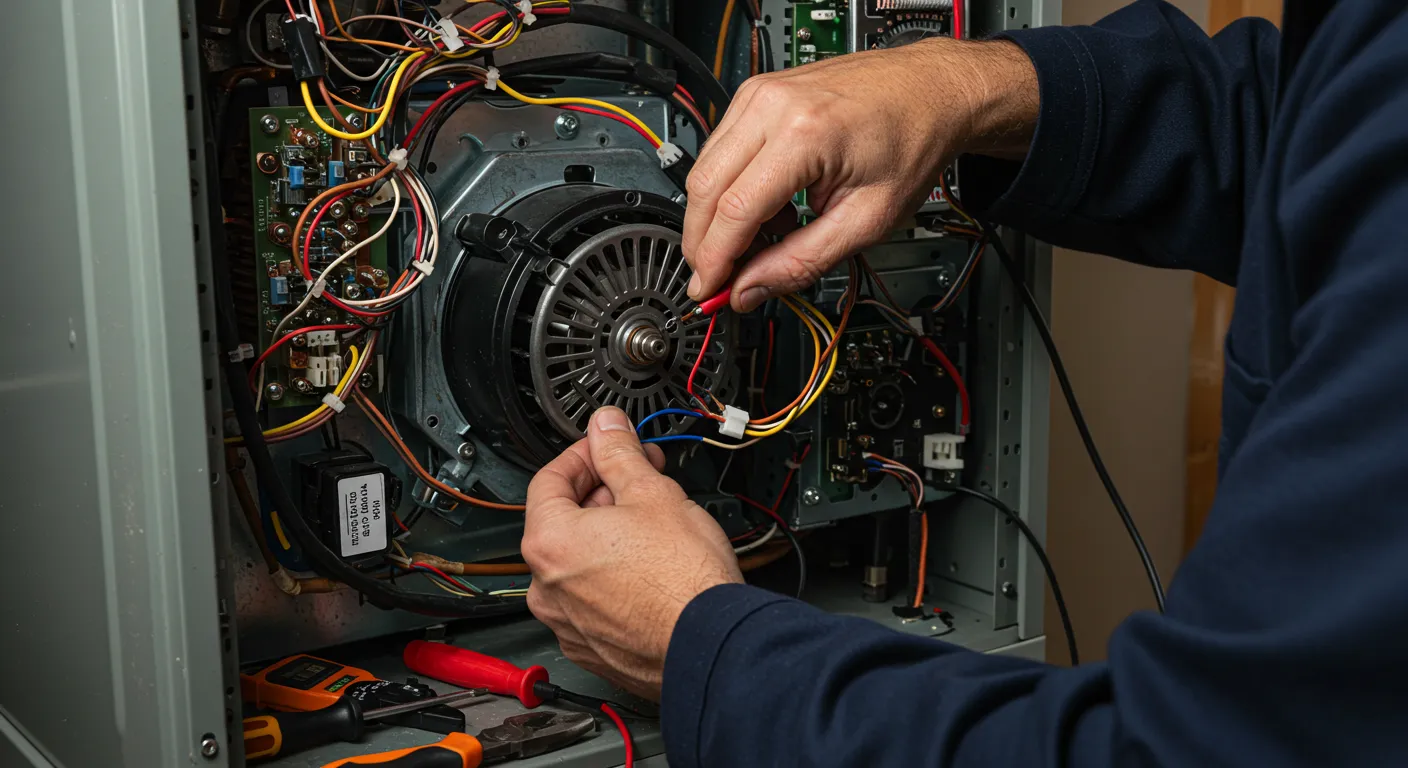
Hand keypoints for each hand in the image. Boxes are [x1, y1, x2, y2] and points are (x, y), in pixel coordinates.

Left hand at [521, 406, 742, 699]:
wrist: (712, 646)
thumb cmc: (684, 580)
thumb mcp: (653, 493)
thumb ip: (620, 453)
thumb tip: (607, 427)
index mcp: (550, 542)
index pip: (548, 479)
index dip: (584, 455)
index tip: (608, 447)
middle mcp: (547, 588)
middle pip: (563, 521)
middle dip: (602, 494)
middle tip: (640, 480)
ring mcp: (567, 623)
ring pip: (579, 564)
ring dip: (608, 537)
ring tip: (652, 526)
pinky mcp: (592, 649)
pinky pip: (593, 601)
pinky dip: (613, 580)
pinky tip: (650, 570)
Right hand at [682, 38, 1037, 311]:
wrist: (929, 91)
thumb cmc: (911, 142)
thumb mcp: (866, 221)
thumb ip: (801, 262)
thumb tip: (751, 289)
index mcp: (804, 134)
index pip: (734, 210)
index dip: (714, 260)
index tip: (710, 290)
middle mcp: (772, 105)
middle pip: (705, 187)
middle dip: (704, 243)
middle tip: (720, 278)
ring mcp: (759, 94)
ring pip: (706, 168)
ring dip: (718, 217)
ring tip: (765, 239)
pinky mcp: (757, 94)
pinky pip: (721, 150)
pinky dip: (731, 188)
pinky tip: (768, 207)